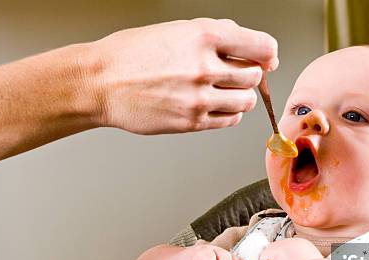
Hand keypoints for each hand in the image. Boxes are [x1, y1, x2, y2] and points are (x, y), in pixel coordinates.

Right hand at [92, 18, 277, 133]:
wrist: (100, 82)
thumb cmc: (133, 54)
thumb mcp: (177, 30)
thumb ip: (217, 36)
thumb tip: (252, 47)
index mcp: (204, 35)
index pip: (261, 46)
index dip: (268, 53)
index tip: (268, 58)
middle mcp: (205, 66)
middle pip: (255, 76)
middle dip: (251, 75)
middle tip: (238, 74)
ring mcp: (200, 97)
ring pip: (247, 101)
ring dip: (242, 96)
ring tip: (223, 90)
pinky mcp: (193, 121)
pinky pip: (230, 120)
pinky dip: (230, 113)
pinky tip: (215, 105)